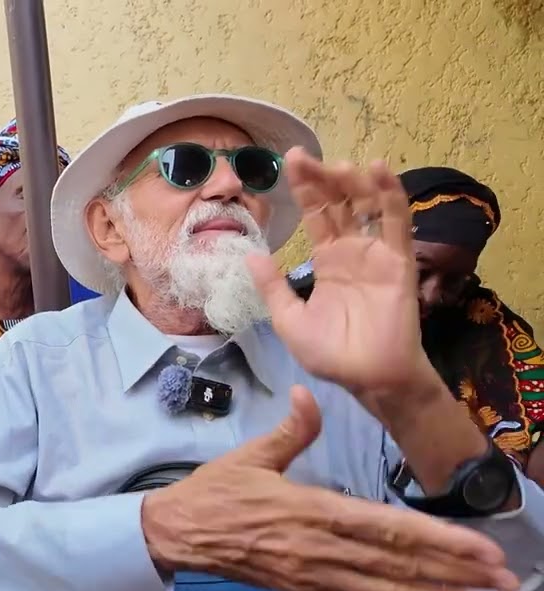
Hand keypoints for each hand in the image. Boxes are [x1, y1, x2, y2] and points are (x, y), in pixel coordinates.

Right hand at [142, 386, 517, 590]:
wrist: (176, 535)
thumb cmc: (214, 493)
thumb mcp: (250, 455)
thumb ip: (289, 430)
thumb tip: (306, 395)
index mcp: (310, 510)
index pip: (386, 530)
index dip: (438, 541)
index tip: (480, 548)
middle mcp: (318, 549)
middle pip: (397, 567)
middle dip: (455, 576)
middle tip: (502, 585)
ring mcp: (312, 575)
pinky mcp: (304, 590)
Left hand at [246, 148, 427, 398]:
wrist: (366, 378)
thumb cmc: (331, 353)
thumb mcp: (289, 319)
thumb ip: (272, 286)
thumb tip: (249, 254)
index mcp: (327, 261)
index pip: (316, 215)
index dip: (305, 188)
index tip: (290, 161)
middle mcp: (352, 251)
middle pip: (339, 204)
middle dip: (323, 179)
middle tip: (304, 156)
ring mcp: (377, 254)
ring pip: (366, 207)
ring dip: (354, 183)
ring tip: (337, 164)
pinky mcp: (398, 262)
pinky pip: (396, 224)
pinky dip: (391, 196)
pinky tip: (379, 171)